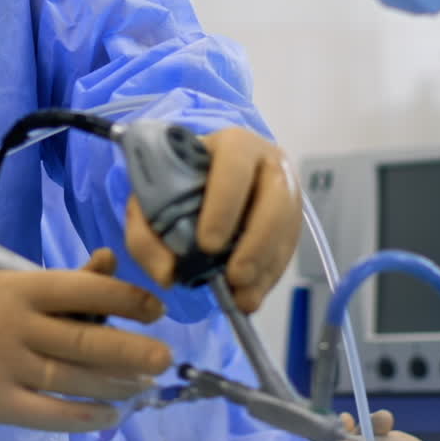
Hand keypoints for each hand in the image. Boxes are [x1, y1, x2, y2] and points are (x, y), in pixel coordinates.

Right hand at [0, 249, 169, 430]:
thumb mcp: (11, 285)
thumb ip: (64, 282)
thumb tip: (110, 261)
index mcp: (20, 288)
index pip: (79, 289)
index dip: (123, 299)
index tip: (155, 309)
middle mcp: (15, 326)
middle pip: (82, 341)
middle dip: (130, 351)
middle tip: (165, 357)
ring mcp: (6, 367)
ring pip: (72, 379)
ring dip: (115, 385)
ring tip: (144, 385)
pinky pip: (49, 414)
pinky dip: (84, 417)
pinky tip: (111, 415)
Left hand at [124, 126, 300, 312]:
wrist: (203, 177)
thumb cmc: (176, 183)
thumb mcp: (150, 197)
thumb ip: (146, 232)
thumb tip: (167, 274)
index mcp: (232, 144)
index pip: (234, 167)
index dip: (223, 206)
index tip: (207, 245)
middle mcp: (267, 162)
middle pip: (275, 199)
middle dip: (255, 243)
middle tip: (234, 277)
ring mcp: (287, 190)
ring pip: (287, 228)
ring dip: (265, 267)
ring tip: (242, 297)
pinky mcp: (294, 218)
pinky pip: (289, 249)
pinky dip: (269, 276)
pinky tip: (250, 295)